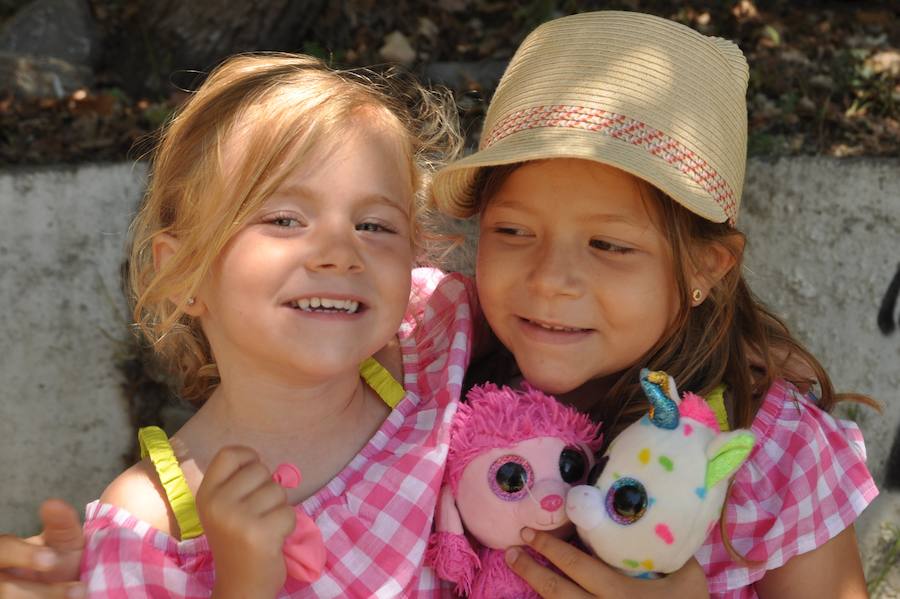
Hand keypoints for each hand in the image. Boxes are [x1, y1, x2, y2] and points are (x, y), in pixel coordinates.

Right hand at [0, 498, 86, 597]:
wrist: (67, 587)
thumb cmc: (61, 561)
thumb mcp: (65, 540)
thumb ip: (61, 523)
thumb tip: (53, 503)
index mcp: (5, 554)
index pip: (3, 549)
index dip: (23, 555)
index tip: (52, 559)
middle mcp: (1, 578)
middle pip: (6, 589)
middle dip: (39, 592)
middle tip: (78, 590)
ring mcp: (6, 596)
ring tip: (81, 595)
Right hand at [196, 446, 295, 598]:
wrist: (241, 585)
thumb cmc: (238, 541)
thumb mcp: (225, 508)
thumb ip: (238, 483)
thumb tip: (265, 463)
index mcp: (206, 495)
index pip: (229, 453)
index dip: (249, 457)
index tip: (254, 473)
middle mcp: (217, 504)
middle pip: (260, 470)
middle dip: (268, 489)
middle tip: (259, 513)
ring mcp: (238, 518)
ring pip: (278, 491)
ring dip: (279, 508)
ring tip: (265, 527)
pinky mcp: (260, 533)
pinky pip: (289, 512)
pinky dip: (288, 525)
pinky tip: (273, 539)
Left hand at [505, 528, 708, 597]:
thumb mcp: (689, 578)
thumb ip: (667, 549)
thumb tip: (651, 518)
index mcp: (622, 593)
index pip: (577, 567)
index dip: (550, 549)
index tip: (529, 533)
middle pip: (557, 593)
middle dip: (531, 570)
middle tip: (511, 551)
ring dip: (537, 589)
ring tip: (520, 569)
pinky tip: (544, 595)